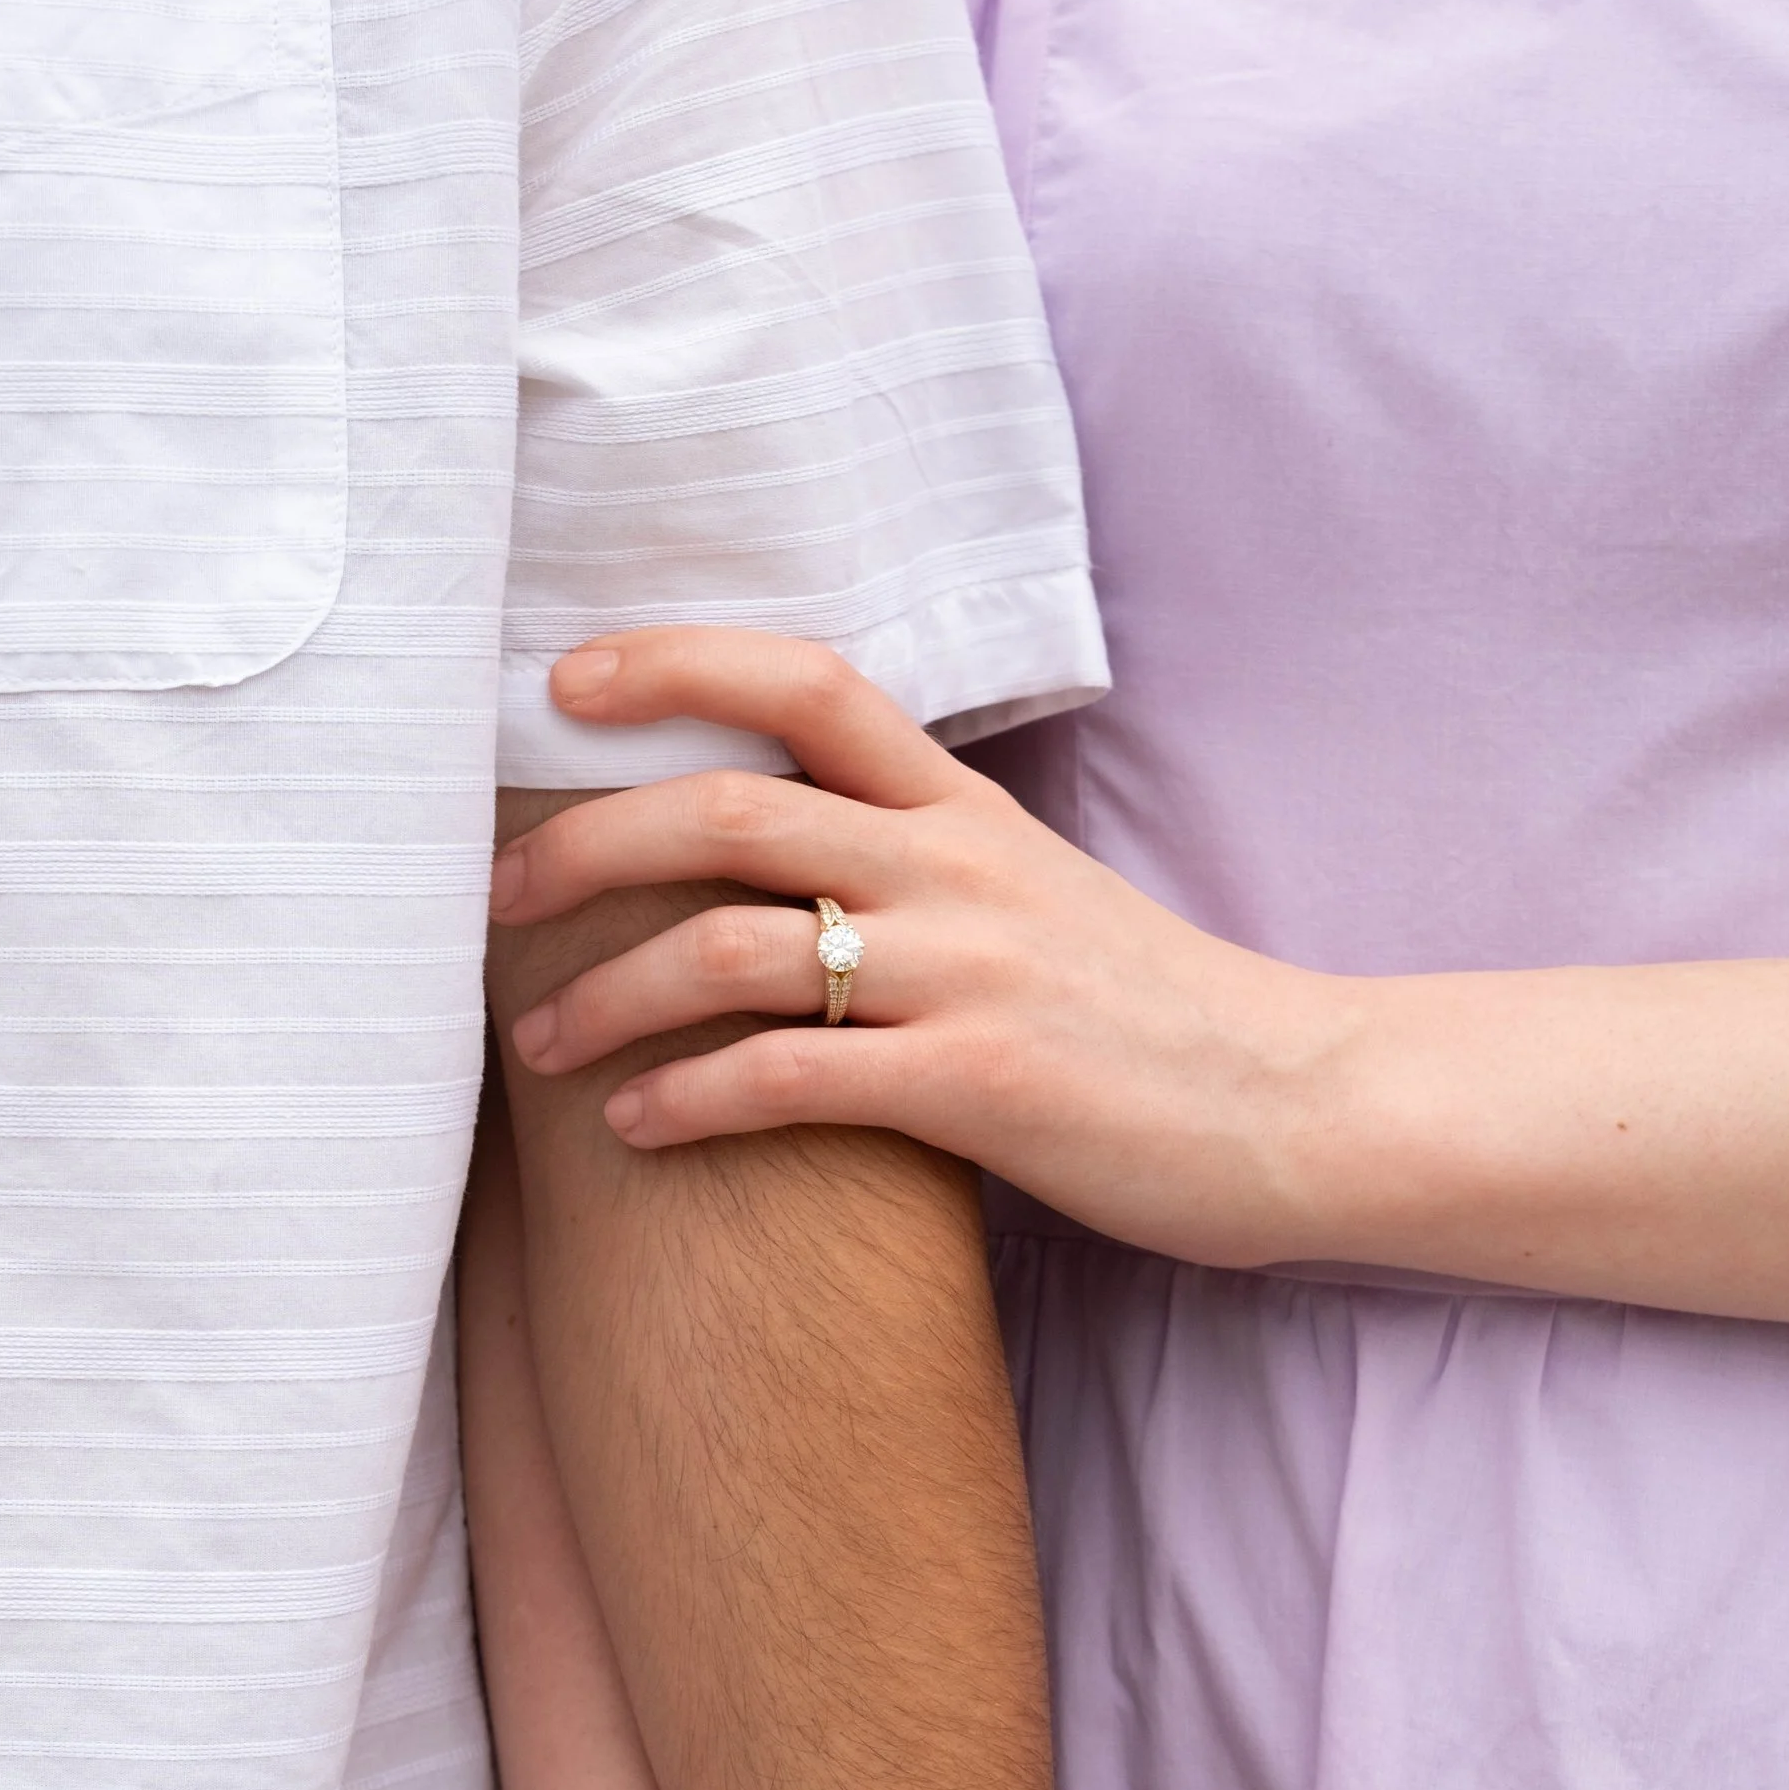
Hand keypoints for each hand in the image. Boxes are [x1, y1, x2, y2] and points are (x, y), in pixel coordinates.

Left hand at [491, 626, 1356, 1268]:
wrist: (1296, 1107)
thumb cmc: (1155, 1019)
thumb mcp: (1042, 900)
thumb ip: (927, 867)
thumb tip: (798, 866)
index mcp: (966, 811)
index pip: (805, 681)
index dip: (673, 661)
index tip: (565, 681)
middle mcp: (954, 872)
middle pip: (724, 810)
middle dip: (579, 846)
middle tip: (491, 898)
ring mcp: (966, 976)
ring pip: (728, 947)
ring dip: (603, 995)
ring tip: (539, 1043)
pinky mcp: (975, 1089)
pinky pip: (786, 1078)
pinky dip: (685, 1100)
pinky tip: (633, 1127)